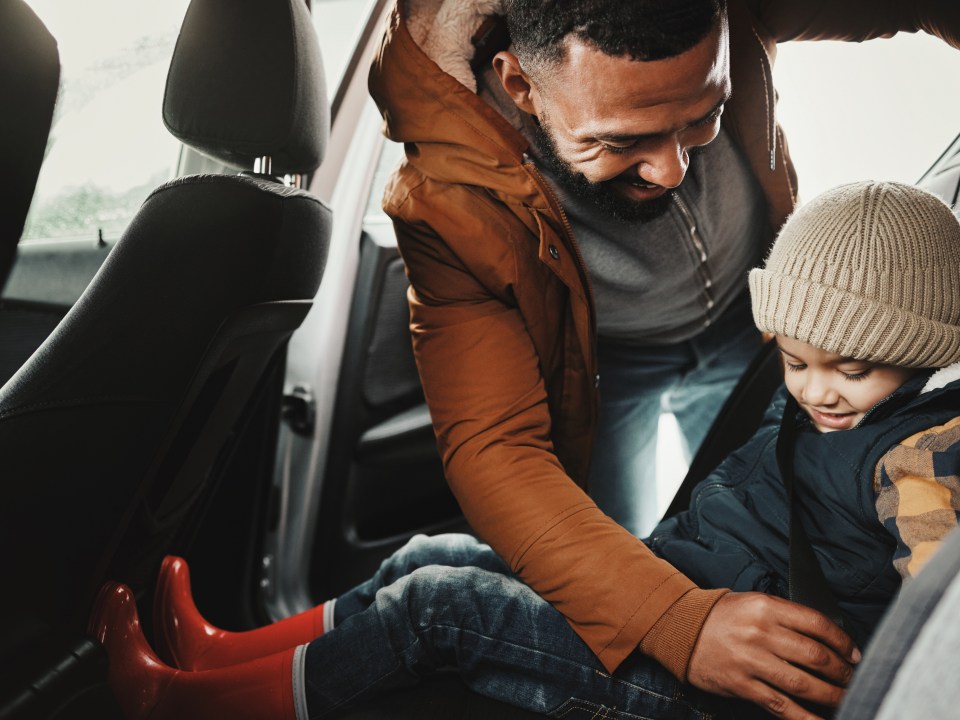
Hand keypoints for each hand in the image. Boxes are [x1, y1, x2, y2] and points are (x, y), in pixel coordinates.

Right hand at [687, 592, 859, 719]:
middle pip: (816, 657)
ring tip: (846, 699)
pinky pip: (781, 706)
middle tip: (853, 679)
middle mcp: (760, 633)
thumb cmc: (722, 616)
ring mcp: (751, 661)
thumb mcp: (754, 602)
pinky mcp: (742, 685)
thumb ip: (788, 617)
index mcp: (766, 607)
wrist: (682, 629)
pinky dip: (805, 717)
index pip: (817, 624)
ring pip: (804, 685)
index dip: (843, 642)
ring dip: (832, 696)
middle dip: (842, 672)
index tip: (853, 654)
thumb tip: (827, 641)